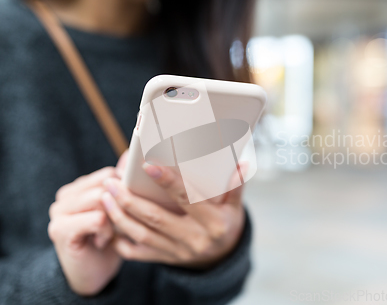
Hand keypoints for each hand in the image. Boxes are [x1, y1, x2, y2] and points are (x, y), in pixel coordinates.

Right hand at [48, 167, 122, 295]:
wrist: (93, 274)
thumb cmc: (110, 239)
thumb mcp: (120, 209)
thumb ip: (122, 184)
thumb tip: (128, 156)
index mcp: (79, 187)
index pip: (109, 173)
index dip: (125, 190)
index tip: (129, 207)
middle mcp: (65, 196)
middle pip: (106, 184)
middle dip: (120, 205)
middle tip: (119, 225)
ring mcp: (59, 212)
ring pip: (101, 199)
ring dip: (114, 219)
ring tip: (109, 233)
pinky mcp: (60, 229)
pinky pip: (98, 219)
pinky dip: (107, 232)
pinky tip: (102, 242)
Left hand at [101, 164, 245, 268]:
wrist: (223, 255)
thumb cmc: (226, 221)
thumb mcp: (235, 206)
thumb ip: (235, 186)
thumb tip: (242, 165)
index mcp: (214, 223)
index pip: (188, 199)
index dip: (169, 182)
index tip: (148, 165)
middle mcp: (196, 240)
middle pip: (157, 219)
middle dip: (130, 200)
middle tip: (112, 181)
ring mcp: (179, 252)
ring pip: (143, 235)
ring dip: (120, 216)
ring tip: (106, 196)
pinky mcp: (167, 259)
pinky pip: (139, 253)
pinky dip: (121, 240)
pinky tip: (109, 224)